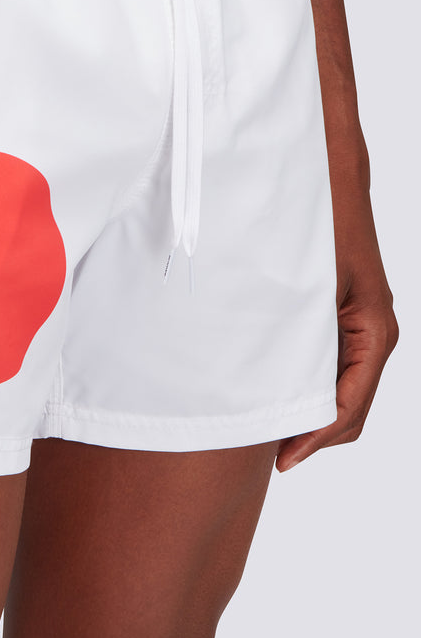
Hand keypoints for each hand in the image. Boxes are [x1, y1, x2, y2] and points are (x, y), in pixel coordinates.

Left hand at [276, 186, 397, 472]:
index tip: (280, 460)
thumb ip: (296, 340)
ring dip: (307, 413)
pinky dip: (307, 387)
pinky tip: (272, 391)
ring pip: (340, 390)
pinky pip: (331, 366)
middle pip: (348, 410)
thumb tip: (273, 392)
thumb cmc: (317, 224)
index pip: (347, 409)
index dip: (313, 439)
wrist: (326, 177)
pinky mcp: (343, 317)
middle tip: (266, 453)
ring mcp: (360, 327)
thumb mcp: (304, 288)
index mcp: (372, 334)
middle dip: (310, 435)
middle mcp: (373, 335)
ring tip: (264, 430)